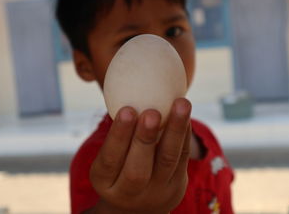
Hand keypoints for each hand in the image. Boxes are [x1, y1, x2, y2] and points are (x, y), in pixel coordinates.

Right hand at [89, 98, 191, 213]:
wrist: (136, 206)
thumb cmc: (118, 167)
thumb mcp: (107, 159)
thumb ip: (116, 134)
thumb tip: (124, 87)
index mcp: (104, 181)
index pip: (109, 160)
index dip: (119, 135)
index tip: (126, 110)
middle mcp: (128, 192)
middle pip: (137, 169)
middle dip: (145, 138)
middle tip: (151, 112)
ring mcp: (156, 192)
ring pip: (167, 161)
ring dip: (175, 130)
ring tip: (181, 103)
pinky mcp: (176, 186)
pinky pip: (182, 158)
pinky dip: (183, 133)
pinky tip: (184, 113)